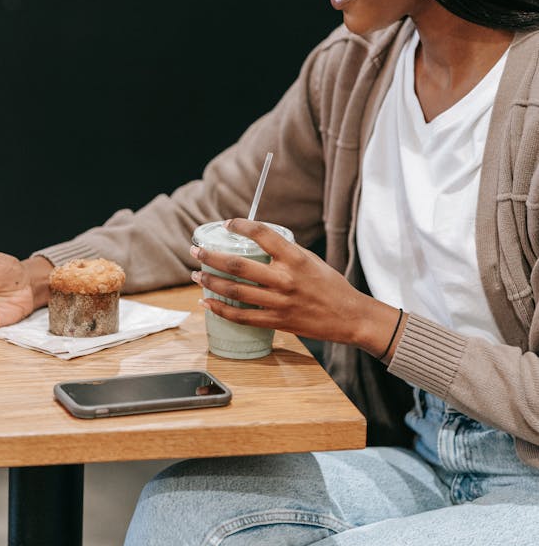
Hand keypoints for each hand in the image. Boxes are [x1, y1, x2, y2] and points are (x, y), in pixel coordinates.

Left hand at [190, 218, 402, 358]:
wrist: (349, 316)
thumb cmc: (330, 285)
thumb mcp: (311, 260)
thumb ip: (284, 253)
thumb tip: (257, 243)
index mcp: (295, 258)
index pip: (262, 234)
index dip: (241, 226)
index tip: (227, 223)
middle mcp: (285, 279)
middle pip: (238, 265)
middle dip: (211, 256)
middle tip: (196, 250)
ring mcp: (279, 302)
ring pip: (235, 291)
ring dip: (211, 281)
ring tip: (197, 274)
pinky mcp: (277, 321)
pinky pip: (242, 317)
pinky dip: (221, 309)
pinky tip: (207, 302)